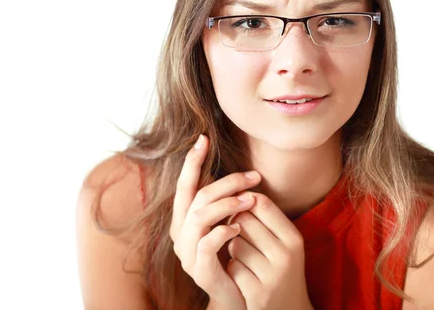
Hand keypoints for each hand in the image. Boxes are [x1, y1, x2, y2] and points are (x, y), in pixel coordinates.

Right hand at [169, 134, 261, 309]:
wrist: (234, 294)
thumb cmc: (231, 254)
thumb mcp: (225, 223)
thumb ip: (222, 202)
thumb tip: (236, 175)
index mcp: (183, 219)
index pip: (185, 185)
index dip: (192, 161)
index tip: (204, 139)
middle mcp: (179, 233)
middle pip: (197, 196)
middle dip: (226, 182)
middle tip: (254, 177)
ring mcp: (187, 252)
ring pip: (200, 217)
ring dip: (227, 204)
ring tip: (251, 200)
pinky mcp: (199, 269)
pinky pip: (206, 244)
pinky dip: (224, 232)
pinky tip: (240, 227)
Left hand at [226, 193, 313, 309]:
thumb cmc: (280, 268)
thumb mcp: (284, 243)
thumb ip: (266, 218)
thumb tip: (240, 189)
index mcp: (294, 238)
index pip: (261, 202)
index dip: (245, 202)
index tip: (241, 210)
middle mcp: (286, 255)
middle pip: (244, 220)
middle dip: (236, 226)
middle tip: (243, 238)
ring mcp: (272, 275)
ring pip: (234, 243)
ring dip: (233, 250)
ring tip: (246, 260)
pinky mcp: (257, 293)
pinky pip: (231, 266)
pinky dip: (232, 269)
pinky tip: (243, 277)